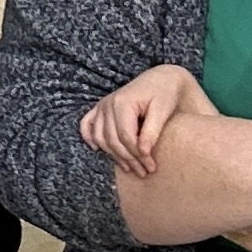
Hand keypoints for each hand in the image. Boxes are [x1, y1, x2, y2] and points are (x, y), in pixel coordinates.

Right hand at [82, 65, 208, 179]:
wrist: (161, 79)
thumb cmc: (164, 94)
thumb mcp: (163, 111)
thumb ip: (152, 131)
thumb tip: (143, 152)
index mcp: (123, 103)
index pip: (126, 137)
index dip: (138, 155)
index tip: (151, 166)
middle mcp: (108, 104)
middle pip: (113, 140)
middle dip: (128, 159)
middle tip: (144, 172)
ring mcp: (102, 106)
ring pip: (101, 137)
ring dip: (113, 155)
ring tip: (130, 167)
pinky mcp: (101, 107)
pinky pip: (87, 124)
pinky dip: (89, 137)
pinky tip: (97, 149)